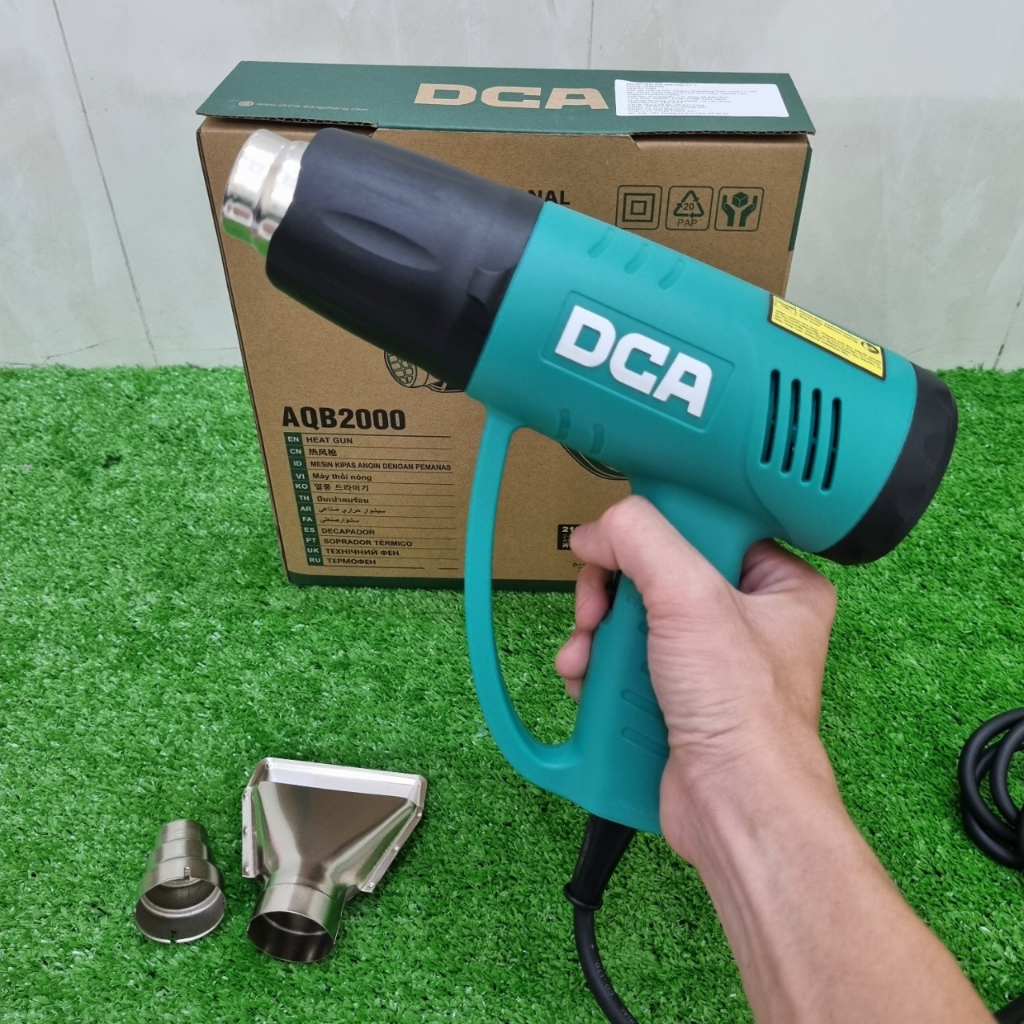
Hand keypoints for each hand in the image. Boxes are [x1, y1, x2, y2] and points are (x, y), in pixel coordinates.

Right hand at [555, 495, 836, 861]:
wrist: (733, 809)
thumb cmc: (745, 715)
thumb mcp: (690, 599)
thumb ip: (641, 540)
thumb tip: (596, 532)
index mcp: (777, 582)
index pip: (703, 524)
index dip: (655, 530)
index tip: (620, 543)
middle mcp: (746, 617)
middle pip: (656, 570)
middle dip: (612, 592)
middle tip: (598, 608)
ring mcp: (708, 659)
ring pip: (632, 616)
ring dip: (597, 634)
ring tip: (586, 656)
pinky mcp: (675, 693)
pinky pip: (624, 659)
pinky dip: (598, 668)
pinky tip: (587, 680)